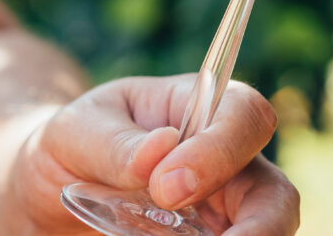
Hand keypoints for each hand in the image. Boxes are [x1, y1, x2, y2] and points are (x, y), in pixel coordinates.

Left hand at [6, 74, 299, 235]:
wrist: (56, 187)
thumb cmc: (75, 142)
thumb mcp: (76, 131)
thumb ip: (114, 142)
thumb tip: (160, 150)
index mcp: (202, 109)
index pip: (244, 115)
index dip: (219, 152)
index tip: (167, 188)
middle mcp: (228, 162)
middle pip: (276, 194)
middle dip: (260, 227)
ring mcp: (225, 212)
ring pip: (266, 232)